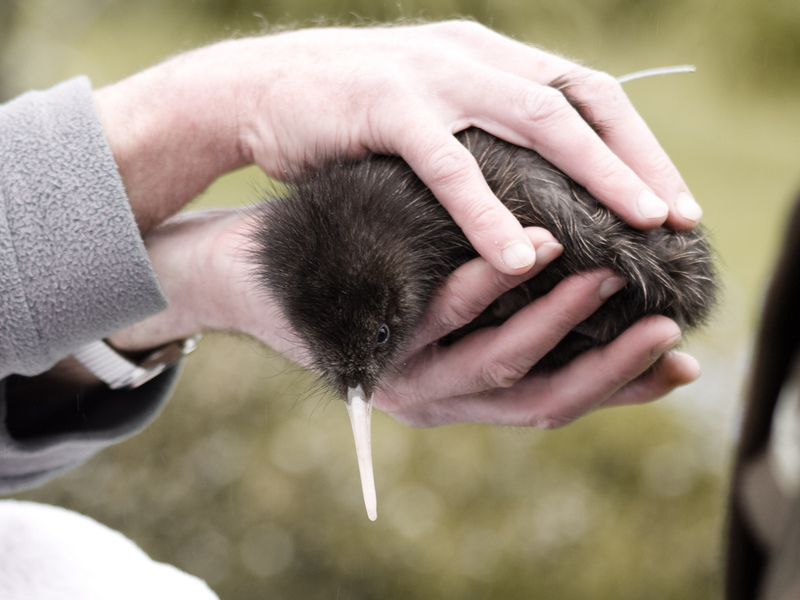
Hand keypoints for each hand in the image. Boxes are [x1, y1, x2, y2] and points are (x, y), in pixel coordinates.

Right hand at [93, 21, 700, 273]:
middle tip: (677, 218)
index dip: (635, 145)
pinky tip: (521, 256)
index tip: (669, 202)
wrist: (256, 89)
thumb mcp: (429, 112)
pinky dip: (488, 211)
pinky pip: (450, 163)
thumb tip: (531, 184)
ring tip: (636, 231)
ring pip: (533, 122)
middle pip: (578, 103)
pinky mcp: (386, 107)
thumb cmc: (347, 114)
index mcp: (487, 58)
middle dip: (635, 161)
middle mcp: (472, 56)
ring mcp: (432, 76)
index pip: (583, 93)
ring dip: (591, 177)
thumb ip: (479, 134)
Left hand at [108, 209, 698, 428]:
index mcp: (460, 397)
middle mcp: (435, 399)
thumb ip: (501, 307)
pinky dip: (489, 286)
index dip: (618, 391)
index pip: (555, 403)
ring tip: (606, 276)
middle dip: (606, 370)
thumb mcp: (441, 301)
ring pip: (495, 363)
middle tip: (667, 328)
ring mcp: (402, 373)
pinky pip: (439, 316)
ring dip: (557, 323)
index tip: (680, 365)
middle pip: (537, 400)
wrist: (258, 276)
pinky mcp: (371, 339)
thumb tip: (581, 279)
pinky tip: (528, 249)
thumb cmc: (366, 280)